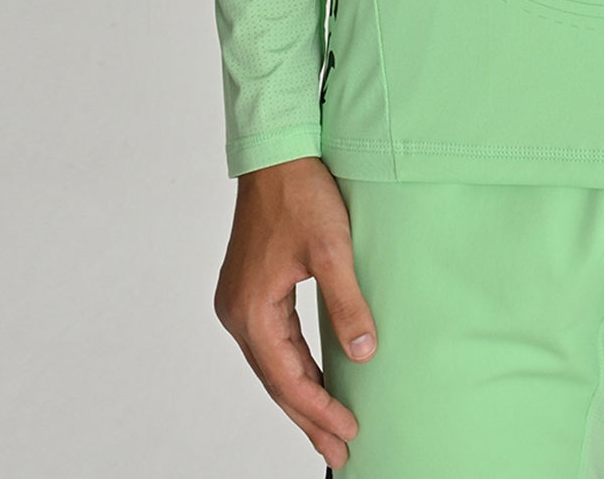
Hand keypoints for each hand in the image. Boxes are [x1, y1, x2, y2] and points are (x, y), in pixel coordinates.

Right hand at [212, 154, 377, 469]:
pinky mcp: (250, 290)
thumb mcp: (331, 248)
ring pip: (273, 364)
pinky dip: (293, 366)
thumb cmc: (300, 193)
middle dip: (309, 416)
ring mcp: (240, 302)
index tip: (349, 431)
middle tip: (340, 450)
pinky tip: (313, 379)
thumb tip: (365, 352)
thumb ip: (348, 303)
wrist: (276, 153)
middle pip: (276, 381)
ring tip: (330, 427)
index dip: (319, 409)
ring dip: (301, 395)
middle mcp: (238, 313)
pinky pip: (272, 343)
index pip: (288, 378)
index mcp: (253, 310)